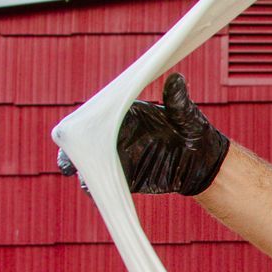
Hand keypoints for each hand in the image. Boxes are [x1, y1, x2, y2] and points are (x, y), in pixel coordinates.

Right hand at [56, 73, 228, 196]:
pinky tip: (95, 192)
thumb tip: (176, 79)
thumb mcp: (188, 117)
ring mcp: (121, 158)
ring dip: (84, 171)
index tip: (73, 131)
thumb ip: (177, 102)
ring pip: (92, 164)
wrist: (204, 163)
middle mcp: (119, 136)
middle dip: (72, 151)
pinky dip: (98, 189)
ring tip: (83, 179)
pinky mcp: (128, 178)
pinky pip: (106, 184)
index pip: (97, 116)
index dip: (81, 123)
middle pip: (86, 142)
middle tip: (67, 163)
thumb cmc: (195, 132)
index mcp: (128, 115)